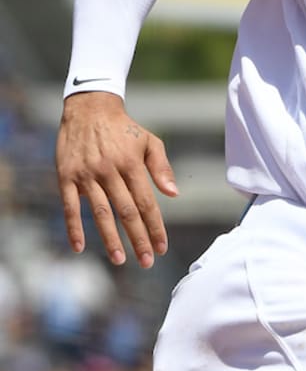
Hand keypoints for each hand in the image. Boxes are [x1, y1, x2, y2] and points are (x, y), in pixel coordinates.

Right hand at [56, 91, 175, 266]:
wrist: (90, 109)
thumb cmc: (125, 129)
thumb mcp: (149, 142)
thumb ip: (162, 168)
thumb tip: (174, 194)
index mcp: (131, 165)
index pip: (146, 203)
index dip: (155, 227)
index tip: (162, 247)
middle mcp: (109, 171)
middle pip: (126, 212)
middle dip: (138, 239)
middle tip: (147, 261)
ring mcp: (87, 175)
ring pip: (100, 212)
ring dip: (110, 238)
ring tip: (120, 260)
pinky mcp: (66, 176)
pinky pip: (70, 206)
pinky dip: (73, 227)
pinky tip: (79, 247)